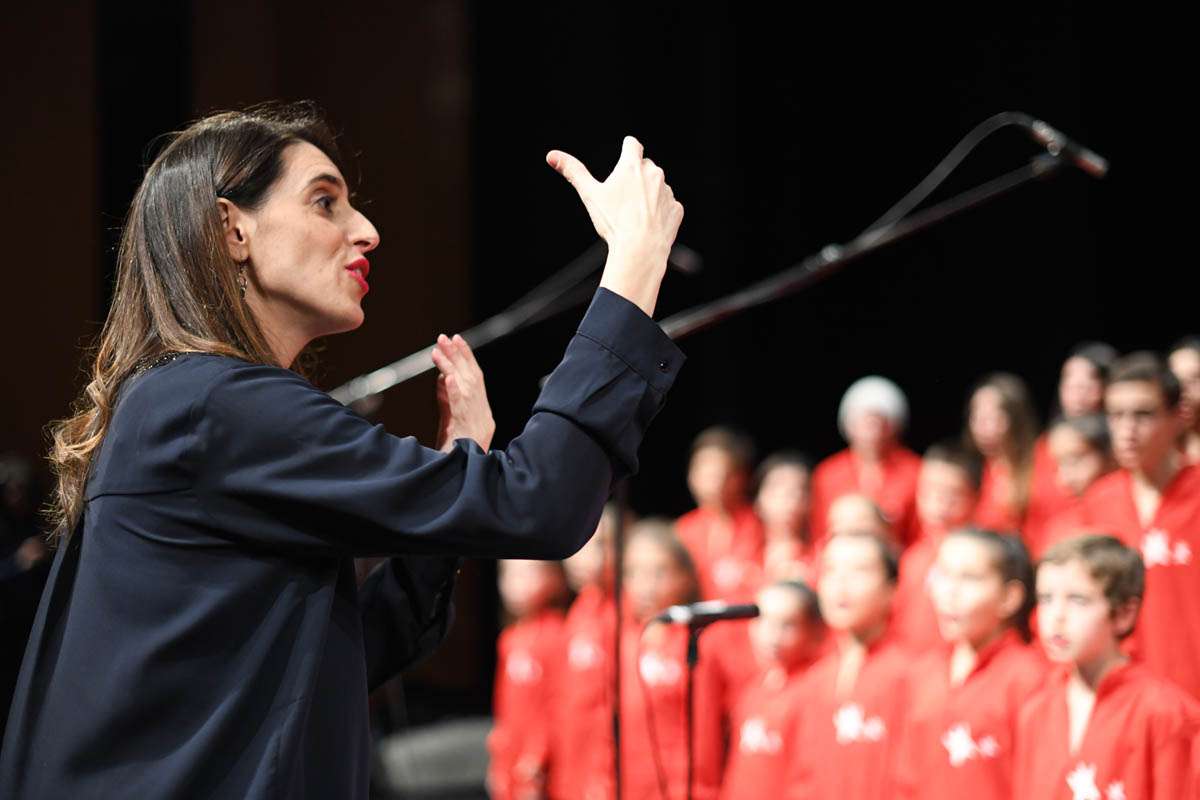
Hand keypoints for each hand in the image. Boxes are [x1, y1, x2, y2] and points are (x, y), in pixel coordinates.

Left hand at [431, 334, 494, 452]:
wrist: (461, 482)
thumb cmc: (455, 456)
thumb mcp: (450, 423)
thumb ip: (448, 400)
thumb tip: (443, 377)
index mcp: (482, 413)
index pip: (476, 379)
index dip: (467, 358)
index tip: (456, 340)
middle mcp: (484, 416)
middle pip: (473, 379)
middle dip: (460, 356)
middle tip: (445, 337)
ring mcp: (478, 425)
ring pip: (468, 389)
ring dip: (453, 367)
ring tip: (440, 350)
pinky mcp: (470, 434)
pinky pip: (463, 410)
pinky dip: (456, 392)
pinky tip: (449, 377)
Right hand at [546, 136, 683, 316]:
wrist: (640, 250)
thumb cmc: (614, 223)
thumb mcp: (590, 195)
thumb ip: (573, 171)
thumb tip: (552, 155)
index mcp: (632, 166)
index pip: (632, 144)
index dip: (626, 149)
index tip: (623, 157)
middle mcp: (654, 174)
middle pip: (645, 166)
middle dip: (636, 177)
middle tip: (623, 198)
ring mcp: (667, 191)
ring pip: (657, 186)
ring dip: (648, 195)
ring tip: (634, 215)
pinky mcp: (676, 209)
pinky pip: (667, 206)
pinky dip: (659, 212)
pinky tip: (647, 225)